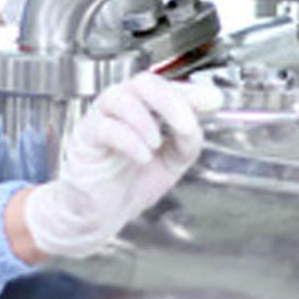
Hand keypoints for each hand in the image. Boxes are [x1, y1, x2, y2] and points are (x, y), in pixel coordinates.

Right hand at [22, 72, 222, 257]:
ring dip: (144, 119)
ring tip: (156, 144)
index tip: (213, 100)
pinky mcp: (85, 139)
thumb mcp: (172, 161)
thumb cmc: (130, 183)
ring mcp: (101, 120)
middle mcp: (122, 108)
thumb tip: (204, 115)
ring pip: (119, 97)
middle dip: (170, 100)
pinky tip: (142, 157)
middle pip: (143, 83)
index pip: (167, 87)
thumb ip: (188, 138)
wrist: (101, 216)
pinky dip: (129, 140)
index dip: (191, 92)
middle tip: (187, 125)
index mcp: (145, 108)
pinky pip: (104, 127)